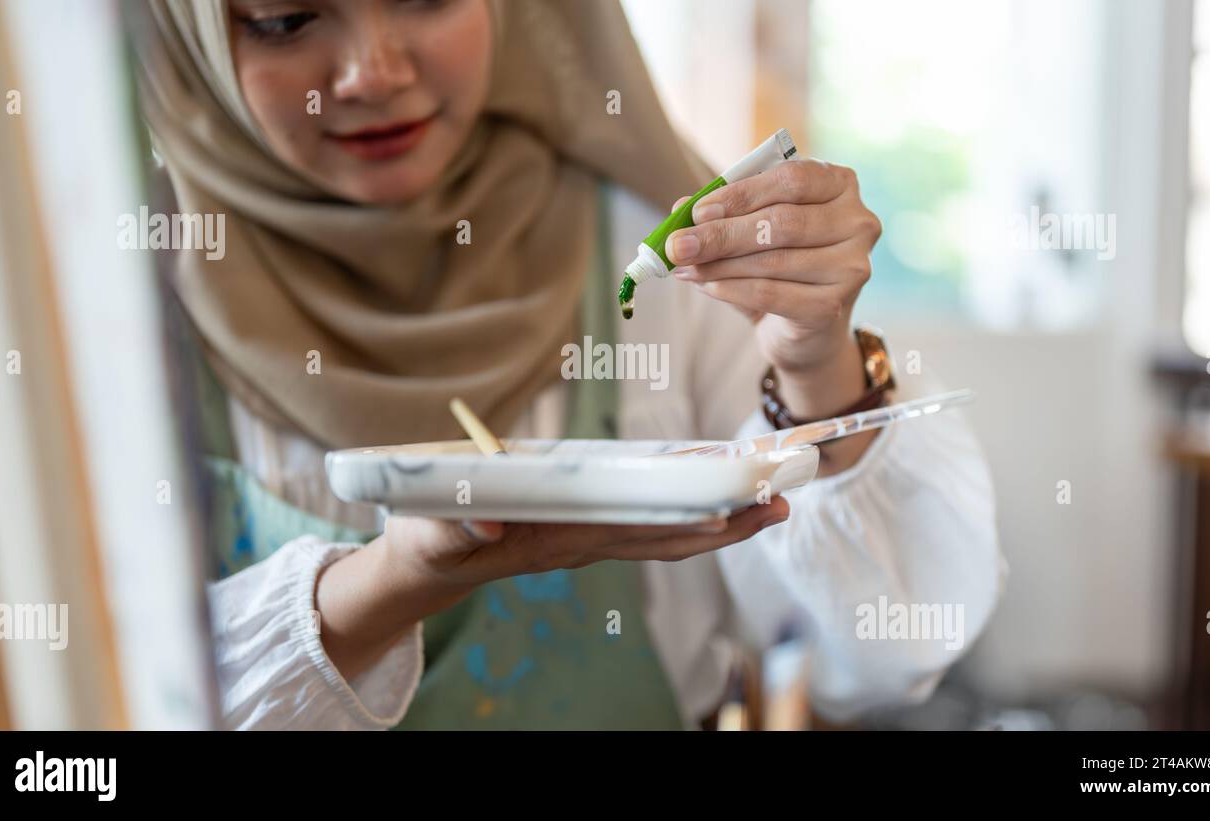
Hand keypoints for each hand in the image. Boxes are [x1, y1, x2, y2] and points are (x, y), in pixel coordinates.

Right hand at [316, 499, 790, 676]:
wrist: (427, 564)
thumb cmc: (431, 540)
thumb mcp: (434, 531)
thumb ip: (457, 527)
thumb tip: (487, 522)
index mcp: (560, 538)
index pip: (638, 529)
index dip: (687, 520)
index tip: (734, 506)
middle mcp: (586, 542)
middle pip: (669, 534)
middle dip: (727, 521)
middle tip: (782, 500)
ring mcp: (589, 539)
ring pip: (666, 532)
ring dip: (719, 519)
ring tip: (769, 502)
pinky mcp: (584, 530)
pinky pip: (647, 523)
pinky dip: (685, 511)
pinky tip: (711, 497)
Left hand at [666, 160, 881, 422]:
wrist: (807, 329)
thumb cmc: (782, 264)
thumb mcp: (754, 230)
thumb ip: (725, 214)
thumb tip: (680, 208)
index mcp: (841, 185)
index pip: (791, 179)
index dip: (741, 194)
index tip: (697, 210)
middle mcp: (857, 222)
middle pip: (782, 221)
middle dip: (721, 234)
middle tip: (678, 244)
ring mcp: (851, 267)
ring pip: (773, 260)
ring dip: (719, 264)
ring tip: (684, 267)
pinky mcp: (833, 306)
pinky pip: (772, 293)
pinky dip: (732, 289)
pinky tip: (706, 286)